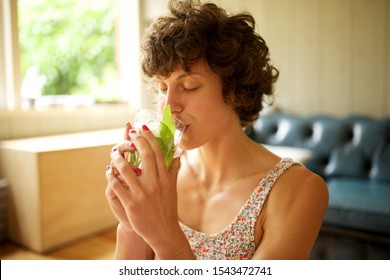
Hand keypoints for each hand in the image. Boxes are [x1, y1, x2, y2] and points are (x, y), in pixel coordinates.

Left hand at [108, 124, 180, 246]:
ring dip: (119, 158)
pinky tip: (109, 171)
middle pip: (145, 156)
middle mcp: (155, 184)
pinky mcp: (131, 204)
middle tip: (130, 133)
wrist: (163, 231)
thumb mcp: (173, 189)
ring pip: (127, 169)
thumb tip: (178, 155)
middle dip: (136, 141)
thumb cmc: (168, 208)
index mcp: (166, 179)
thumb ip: (173, 170)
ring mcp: (143, 194)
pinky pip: (118, 185)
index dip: (150, 138)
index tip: (143, 128)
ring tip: (114, 152)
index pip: (158, 153)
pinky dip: (111, 176)